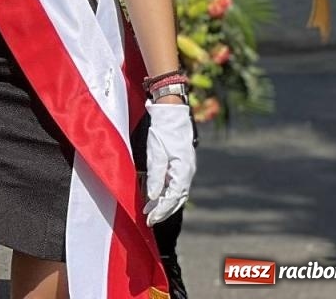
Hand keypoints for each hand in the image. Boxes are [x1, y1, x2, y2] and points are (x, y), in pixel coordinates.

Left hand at [143, 101, 195, 224]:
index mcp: (183, 172)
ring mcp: (184, 170)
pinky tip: (154, 197)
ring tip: (148, 211)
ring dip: (163, 203)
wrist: (171, 115)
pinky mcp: (180, 166)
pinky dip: (164, 193)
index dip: (161, 210)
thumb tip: (153, 196)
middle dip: (163, 211)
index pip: (173, 197)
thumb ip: (155, 176)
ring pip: (176, 193)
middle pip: (176, 199)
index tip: (150, 218)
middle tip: (149, 220)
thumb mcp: (156, 154)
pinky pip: (173, 184)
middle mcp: (187, 173)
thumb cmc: (163, 132)